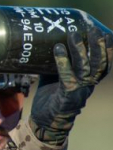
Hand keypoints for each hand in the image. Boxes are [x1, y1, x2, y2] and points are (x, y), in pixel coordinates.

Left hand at [30, 28, 111, 143]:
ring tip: (73, 34)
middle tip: (92, 28)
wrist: (44, 121)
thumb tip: (49, 41)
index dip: (108, 49)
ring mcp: (79, 89)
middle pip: (99, 62)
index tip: (107, 33)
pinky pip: (67, 76)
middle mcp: (88, 84)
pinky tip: (58, 49)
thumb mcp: (56, 75)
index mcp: (90, 79)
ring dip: (80, 49)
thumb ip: (58, 62)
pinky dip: (63, 61)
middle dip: (98, 45)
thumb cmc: (51, 96)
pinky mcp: (67, 94)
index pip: (105, 63)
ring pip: (85, 67)